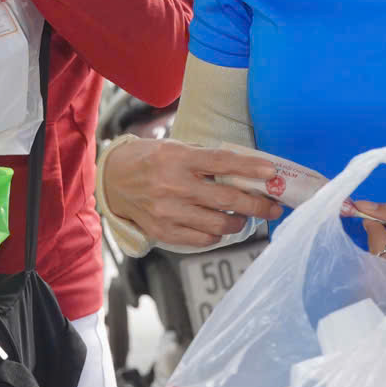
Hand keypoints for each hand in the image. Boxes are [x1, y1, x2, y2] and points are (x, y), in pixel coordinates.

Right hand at [100, 138, 289, 249]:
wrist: (112, 181)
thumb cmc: (148, 160)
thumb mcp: (174, 148)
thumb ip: (205, 159)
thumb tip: (246, 170)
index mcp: (177, 158)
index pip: (222, 162)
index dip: (250, 167)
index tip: (272, 173)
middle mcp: (173, 185)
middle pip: (227, 198)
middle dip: (257, 204)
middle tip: (273, 207)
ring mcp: (167, 211)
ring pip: (219, 223)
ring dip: (239, 221)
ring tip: (243, 217)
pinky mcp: (163, 231)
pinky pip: (202, 238)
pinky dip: (217, 233)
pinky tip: (218, 225)